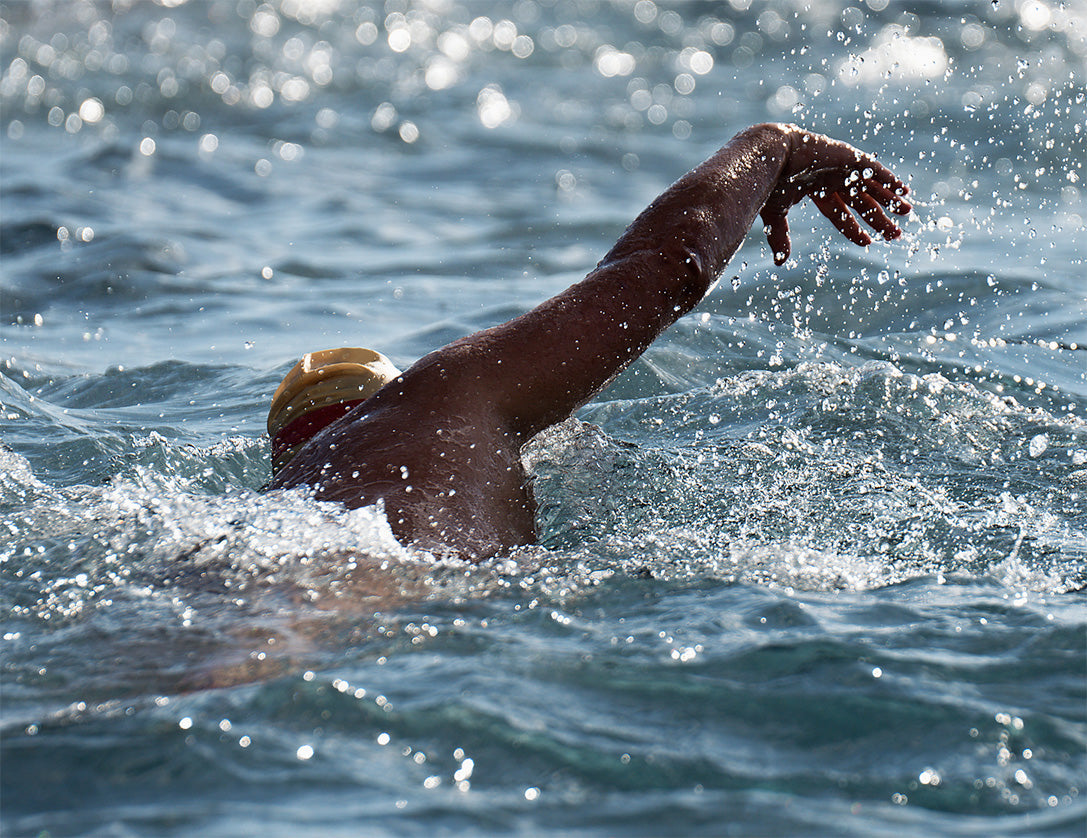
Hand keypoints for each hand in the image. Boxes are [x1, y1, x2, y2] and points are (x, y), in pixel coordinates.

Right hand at [759, 125, 910, 264]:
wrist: (772, 155)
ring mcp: (842, 167)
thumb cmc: (770, 182)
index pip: (840, 214)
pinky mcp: (850, 157)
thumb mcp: (776, 215)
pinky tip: (903, 190)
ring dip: (889, 199)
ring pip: (872, 187)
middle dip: (878, 218)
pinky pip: (875, 170)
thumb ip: (781, 237)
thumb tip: (782, 263)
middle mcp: (831, 179)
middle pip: (861, 202)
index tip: (868, 243)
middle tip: (895, 234)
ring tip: (907, 212)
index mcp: (815, 191)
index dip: (854, 229)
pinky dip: (889, 179)